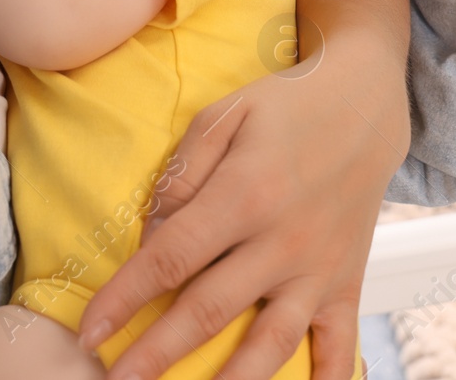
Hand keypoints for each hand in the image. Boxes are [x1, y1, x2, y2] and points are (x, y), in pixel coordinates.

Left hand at [79, 0, 410, 379]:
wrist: (366, 103)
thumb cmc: (284, 107)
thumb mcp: (223, 116)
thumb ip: (182, 176)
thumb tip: (151, 236)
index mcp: (244, 194)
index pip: (169, 258)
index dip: (124, 299)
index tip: (88, 332)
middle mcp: (281, 240)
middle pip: (208, 310)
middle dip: (156, 353)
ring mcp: (318, 269)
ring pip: (270, 343)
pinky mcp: (346, 283)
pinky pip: (339, 345)